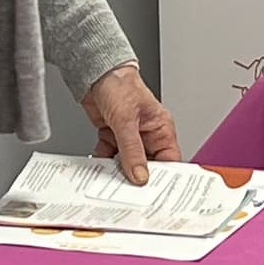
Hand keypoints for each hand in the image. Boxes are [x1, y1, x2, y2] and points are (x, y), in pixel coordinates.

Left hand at [84, 63, 179, 183]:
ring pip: (126, 162)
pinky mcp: (113, 135)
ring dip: (117, 169)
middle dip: (136, 176)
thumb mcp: (126, 121)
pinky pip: (110, 155)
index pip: (169, 160)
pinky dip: (104, 160)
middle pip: (146, 164)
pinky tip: (100, 163)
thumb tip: (140, 175)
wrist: (95, 72)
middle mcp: (147, 134)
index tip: (154, 192)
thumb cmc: (119, 84)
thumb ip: (132, 150)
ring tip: (111, 177)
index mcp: (160, 128)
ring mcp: (129, 135)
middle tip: (129, 189)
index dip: (164, 177)